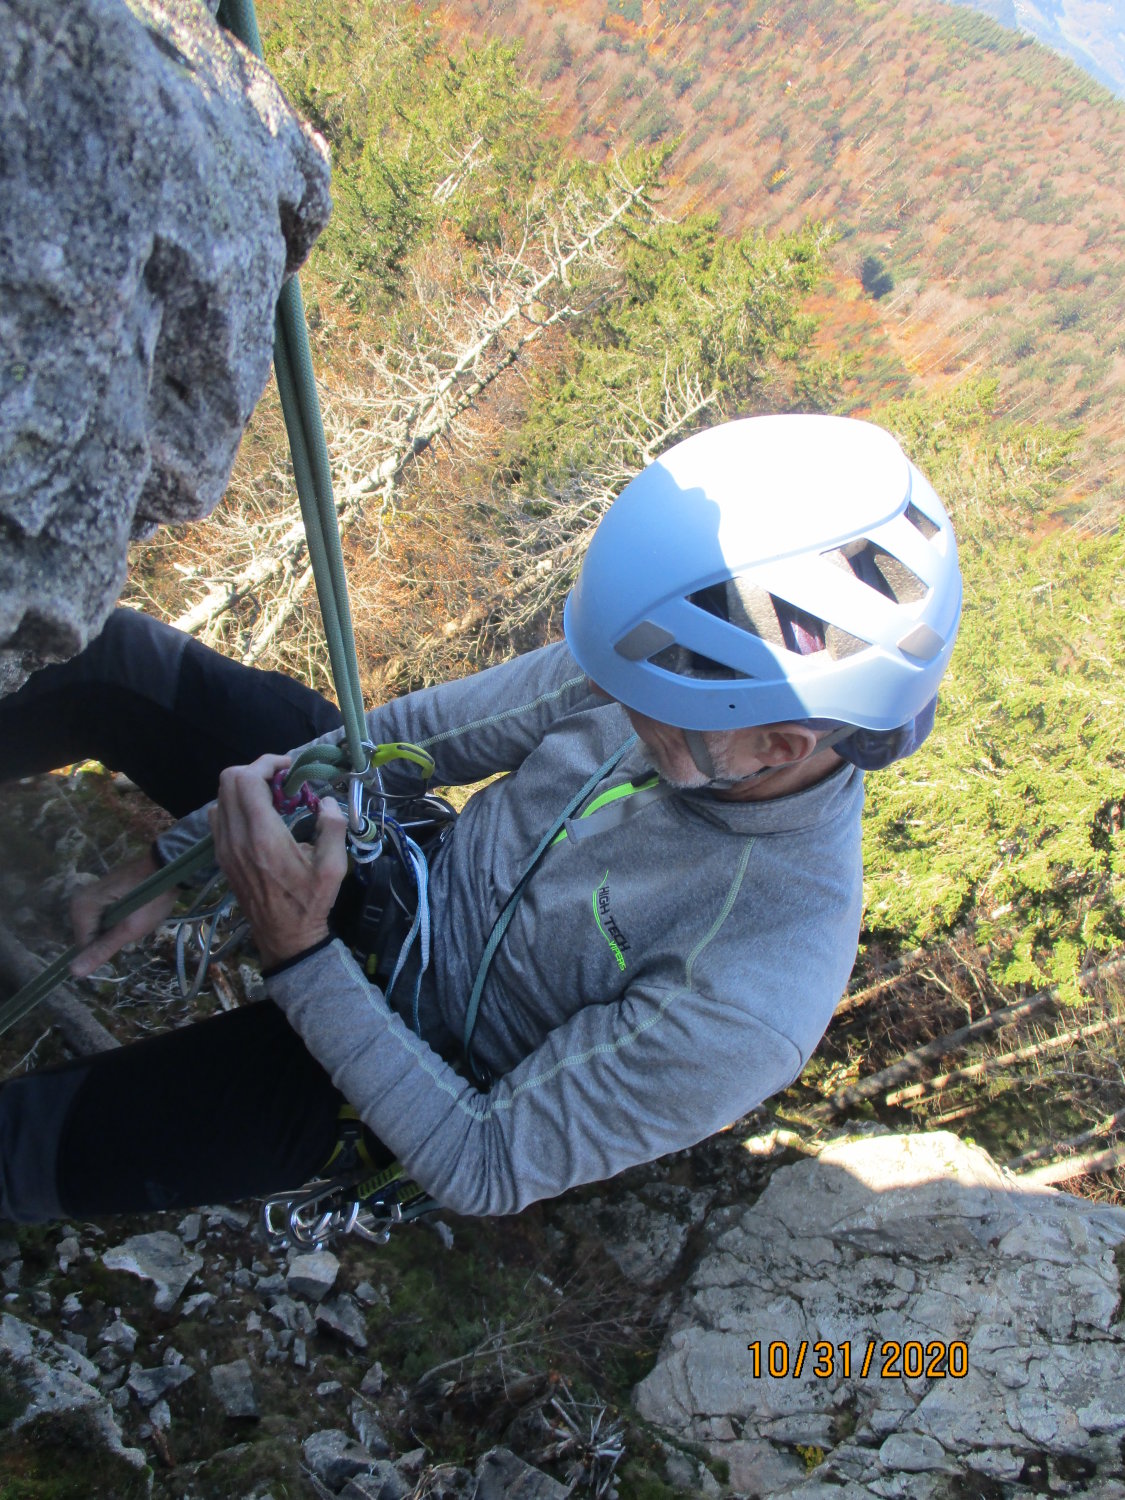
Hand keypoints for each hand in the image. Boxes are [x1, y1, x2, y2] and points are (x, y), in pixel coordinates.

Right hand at [70, 851, 179, 978]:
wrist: (170, 866)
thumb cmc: (153, 898)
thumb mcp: (130, 928)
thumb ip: (102, 949)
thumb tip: (73, 972)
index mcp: (81, 907)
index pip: (85, 946)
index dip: (108, 946)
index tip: (130, 932)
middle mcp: (78, 899)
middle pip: (90, 936)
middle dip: (113, 935)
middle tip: (134, 921)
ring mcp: (89, 894)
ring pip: (98, 928)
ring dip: (118, 928)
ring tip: (136, 914)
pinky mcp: (100, 893)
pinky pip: (104, 917)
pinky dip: (119, 918)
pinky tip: (134, 908)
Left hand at [209, 754, 347, 969]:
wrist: (284, 937)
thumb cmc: (310, 902)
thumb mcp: (334, 866)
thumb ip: (333, 826)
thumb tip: (325, 801)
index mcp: (263, 836)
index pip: (247, 779)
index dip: (266, 762)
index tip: (288, 766)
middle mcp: (236, 837)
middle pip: (228, 780)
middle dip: (255, 770)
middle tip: (282, 780)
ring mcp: (224, 847)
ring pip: (220, 796)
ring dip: (244, 786)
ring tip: (271, 797)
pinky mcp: (221, 855)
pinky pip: (218, 815)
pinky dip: (235, 804)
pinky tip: (258, 816)